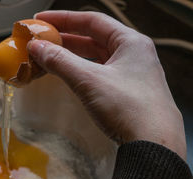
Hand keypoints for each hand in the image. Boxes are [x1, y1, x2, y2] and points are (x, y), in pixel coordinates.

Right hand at [28, 11, 185, 158]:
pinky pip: (99, 74)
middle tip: (41, 40)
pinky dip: (81, 72)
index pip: (92, 21)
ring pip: (96, 58)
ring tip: (49, 58)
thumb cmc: (129, 108)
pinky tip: (68, 76)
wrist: (154, 145)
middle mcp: (133, 55)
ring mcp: (132, 75)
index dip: (64, 19)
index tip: (41, 22)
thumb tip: (37, 47)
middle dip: (65, 39)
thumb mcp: (89, 80)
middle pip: (94, 38)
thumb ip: (60, 61)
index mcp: (130, 42)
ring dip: (72, 57)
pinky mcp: (127, 93)